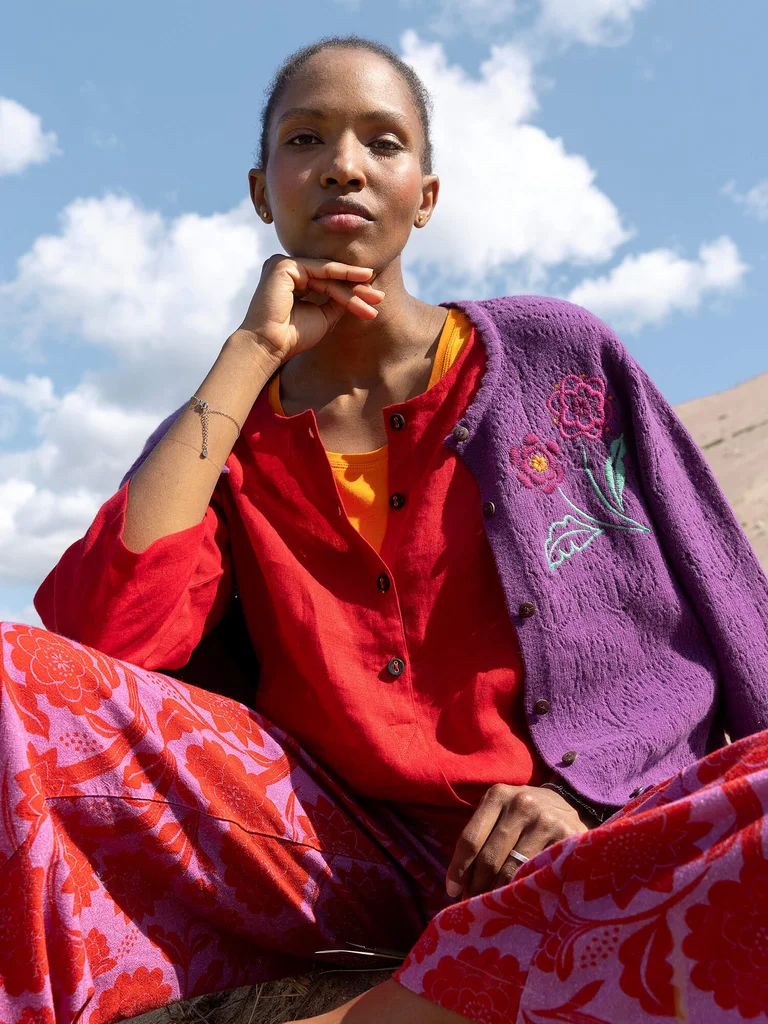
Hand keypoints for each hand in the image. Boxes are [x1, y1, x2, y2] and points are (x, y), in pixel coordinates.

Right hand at [234, 254, 383, 365]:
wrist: (269, 347)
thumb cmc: (293, 337)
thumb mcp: (323, 316)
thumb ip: (337, 302)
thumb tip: (360, 290)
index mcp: (292, 279)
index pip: (328, 281)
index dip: (352, 291)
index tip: (374, 301)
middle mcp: (287, 268)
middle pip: (330, 276)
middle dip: (357, 288)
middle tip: (380, 298)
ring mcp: (284, 264)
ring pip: (328, 274)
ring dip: (354, 288)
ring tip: (376, 298)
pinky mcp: (284, 265)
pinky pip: (321, 271)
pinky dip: (343, 278)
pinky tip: (363, 281)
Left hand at [445, 784, 587, 897]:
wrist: (568, 804)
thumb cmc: (524, 815)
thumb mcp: (501, 811)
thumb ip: (481, 835)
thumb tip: (458, 881)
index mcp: (498, 795)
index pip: (470, 839)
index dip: (458, 869)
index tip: (452, 891)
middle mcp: (521, 805)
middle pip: (489, 858)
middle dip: (477, 887)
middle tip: (473, 905)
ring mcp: (545, 821)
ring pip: (512, 870)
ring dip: (498, 893)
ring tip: (492, 907)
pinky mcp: (566, 838)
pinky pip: (538, 873)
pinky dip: (525, 890)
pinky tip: (518, 901)